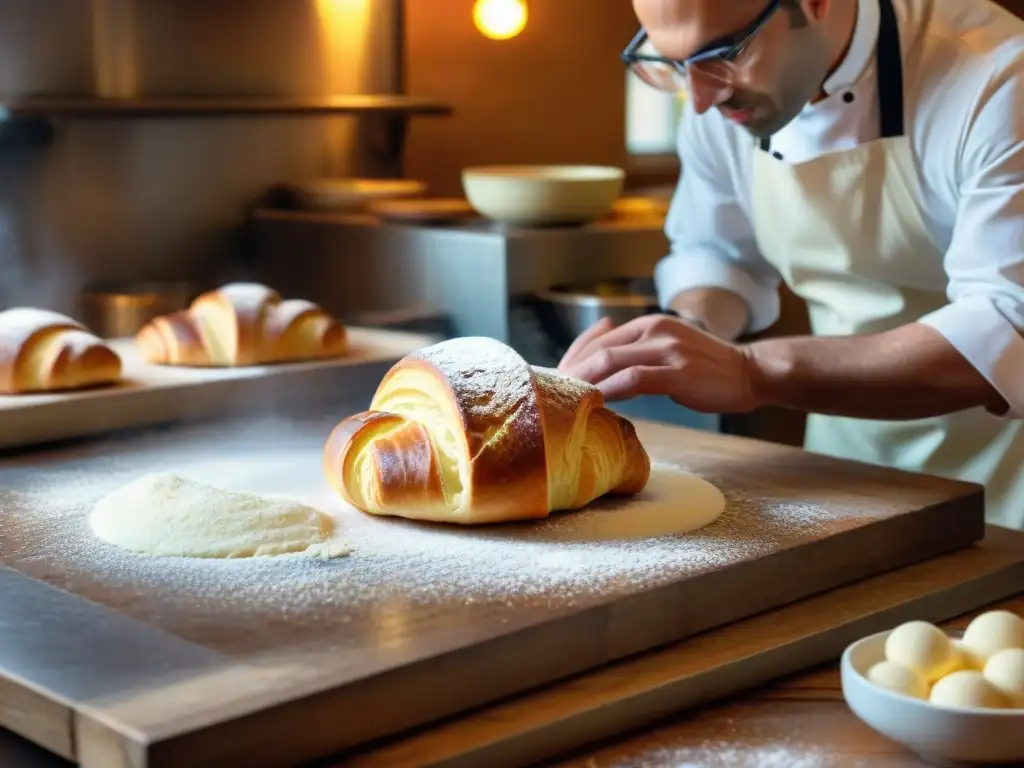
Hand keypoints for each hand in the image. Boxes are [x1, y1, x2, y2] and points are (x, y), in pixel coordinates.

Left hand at [557, 314, 759, 412]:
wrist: (750, 372)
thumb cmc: (706, 369)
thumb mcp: (667, 350)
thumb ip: (636, 354)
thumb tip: (599, 369)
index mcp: (648, 324)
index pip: (598, 340)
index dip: (572, 360)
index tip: (556, 381)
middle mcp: (654, 330)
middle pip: (598, 350)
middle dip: (571, 373)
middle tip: (555, 396)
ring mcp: (667, 349)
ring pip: (611, 362)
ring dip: (585, 383)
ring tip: (568, 402)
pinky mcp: (678, 371)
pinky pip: (633, 380)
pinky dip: (611, 391)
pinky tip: (598, 404)